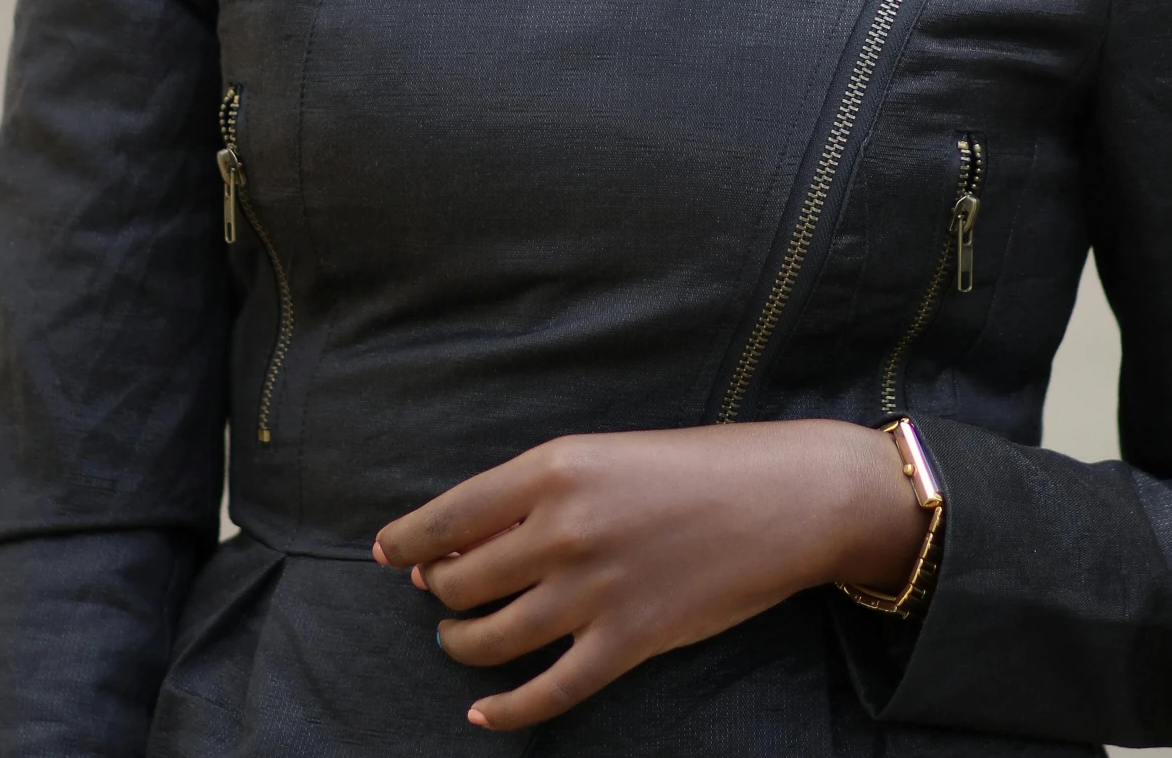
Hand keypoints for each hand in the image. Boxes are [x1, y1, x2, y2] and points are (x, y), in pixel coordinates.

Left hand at [373, 418, 924, 731]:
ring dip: (462, 646)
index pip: (449, 515)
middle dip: (441, 594)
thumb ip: (538, 496)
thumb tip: (462, 543)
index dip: (408, 539)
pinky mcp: (628, 642)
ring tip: (460, 642)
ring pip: (492, 639)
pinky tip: (484, 714)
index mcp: (555, 468)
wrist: (783, 498)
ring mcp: (595, 591)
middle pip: (462, 582)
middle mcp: (564, 529)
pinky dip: (506, 711)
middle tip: (441, 596)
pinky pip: (547, 692)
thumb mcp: (606, 457)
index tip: (388, 554)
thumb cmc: (696, 465)